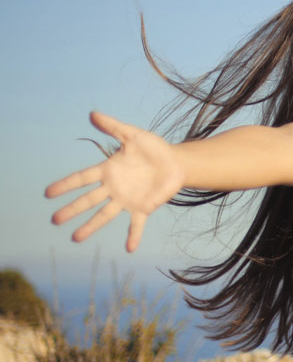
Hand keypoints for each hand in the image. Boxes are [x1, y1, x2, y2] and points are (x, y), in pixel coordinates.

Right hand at [45, 112, 184, 251]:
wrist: (176, 162)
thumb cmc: (154, 148)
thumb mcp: (133, 135)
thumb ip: (114, 127)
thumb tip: (92, 114)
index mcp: (109, 170)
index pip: (82, 178)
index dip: (65, 185)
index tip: (48, 193)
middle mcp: (114, 187)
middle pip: (88, 200)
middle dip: (72, 209)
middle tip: (55, 220)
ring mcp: (127, 199)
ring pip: (105, 215)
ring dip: (91, 226)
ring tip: (76, 238)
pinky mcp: (143, 207)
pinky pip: (136, 224)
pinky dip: (134, 236)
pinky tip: (129, 248)